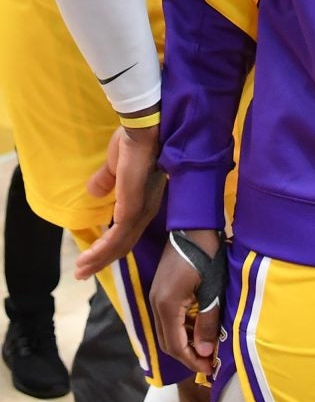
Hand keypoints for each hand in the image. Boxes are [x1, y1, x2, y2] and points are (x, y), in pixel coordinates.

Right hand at [74, 124, 164, 278]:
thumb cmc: (132, 141)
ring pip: (120, 246)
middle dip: (102, 260)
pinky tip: (88, 259)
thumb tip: (95, 192)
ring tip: (80, 270)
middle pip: (124, 244)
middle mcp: (146, 210)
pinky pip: (116, 238)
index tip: (92, 257)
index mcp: (144, 200)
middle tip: (82, 272)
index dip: (110, 246)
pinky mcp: (133, 210)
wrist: (143, 129)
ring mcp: (140, 211)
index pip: (128, 231)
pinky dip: (101, 251)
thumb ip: (107, 180)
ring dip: (98, 260)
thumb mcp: (115, 165)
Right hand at [151, 231, 221, 373]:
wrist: (194, 224)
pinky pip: (168, 317)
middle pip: (168, 341)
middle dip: (188, 355)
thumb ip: (208, 321)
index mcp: (166, 305)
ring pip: (167, 330)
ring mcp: (156, 295)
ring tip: (207, 347)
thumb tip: (206, 352)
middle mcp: (155, 303)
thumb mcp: (212, 289)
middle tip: (209, 362)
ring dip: (185, 341)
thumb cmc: (206, 253)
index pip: (176, 345)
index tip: (210, 369)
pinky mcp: (161, 288)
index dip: (192, 360)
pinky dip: (182, 327)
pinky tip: (199, 327)